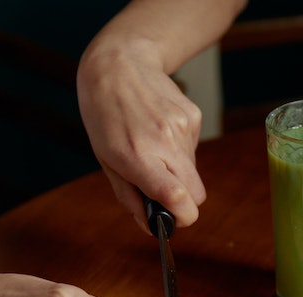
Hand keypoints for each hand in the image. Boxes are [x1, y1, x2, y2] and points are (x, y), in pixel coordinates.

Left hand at [77, 39, 206, 234]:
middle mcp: (165, 142)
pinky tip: (161, 131)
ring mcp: (183, 128)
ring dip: (178, 171)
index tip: (173, 220)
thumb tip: (150, 227)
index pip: (176, 196)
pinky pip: (193, 150)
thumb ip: (129, 197)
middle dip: (185, 202)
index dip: (182, 217)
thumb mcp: (106, 160)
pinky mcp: (194, 117)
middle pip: (197, 194)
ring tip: (154, 148)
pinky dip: (180, 150)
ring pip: (194, 172)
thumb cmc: (105, 115)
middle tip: (163, 192)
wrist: (120, 64)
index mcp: (138, 156)